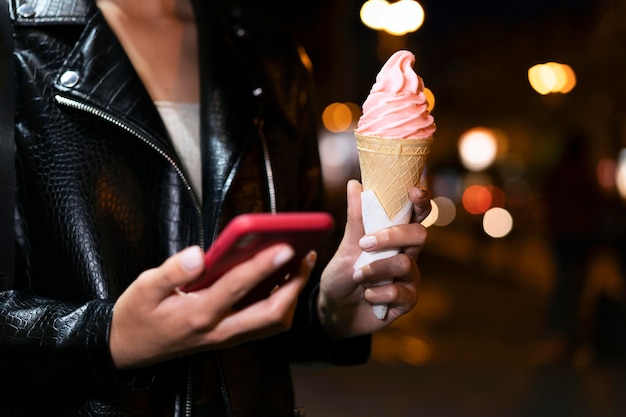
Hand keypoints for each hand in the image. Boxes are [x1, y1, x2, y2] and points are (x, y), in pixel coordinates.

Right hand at [109, 244, 314, 368]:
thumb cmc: (138, 316)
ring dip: (292, 294)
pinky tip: (283, 279)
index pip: (237, 287)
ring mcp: (227, 336)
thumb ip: (172, 271)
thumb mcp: (143, 289)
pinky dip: (281, 302)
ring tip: (300, 263)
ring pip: (273, 322)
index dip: (263, 266)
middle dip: (294, 285)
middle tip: (305, 254)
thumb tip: (200, 254)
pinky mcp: (230, 336)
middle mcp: (219, 330)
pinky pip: (265, 323)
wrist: (130, 349)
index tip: (284, 246)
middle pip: (271, 313)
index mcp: (198, 315)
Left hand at [317, 180, 428, 337]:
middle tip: (365, 244)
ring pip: (405, 264)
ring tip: (357, 276)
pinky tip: (367, 296)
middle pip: (420, 235)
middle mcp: (407, 254)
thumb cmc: (342, 275)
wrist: (334, 310)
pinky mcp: (407, 301)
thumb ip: (355, 218)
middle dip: (392, 236)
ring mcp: (410, 278)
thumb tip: (355, 183)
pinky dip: (377, 293)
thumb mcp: (346, 246)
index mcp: (395, 236)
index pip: (416, 214)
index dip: (421, 201)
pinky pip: (401, 292)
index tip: (414, 190)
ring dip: (375, 269)